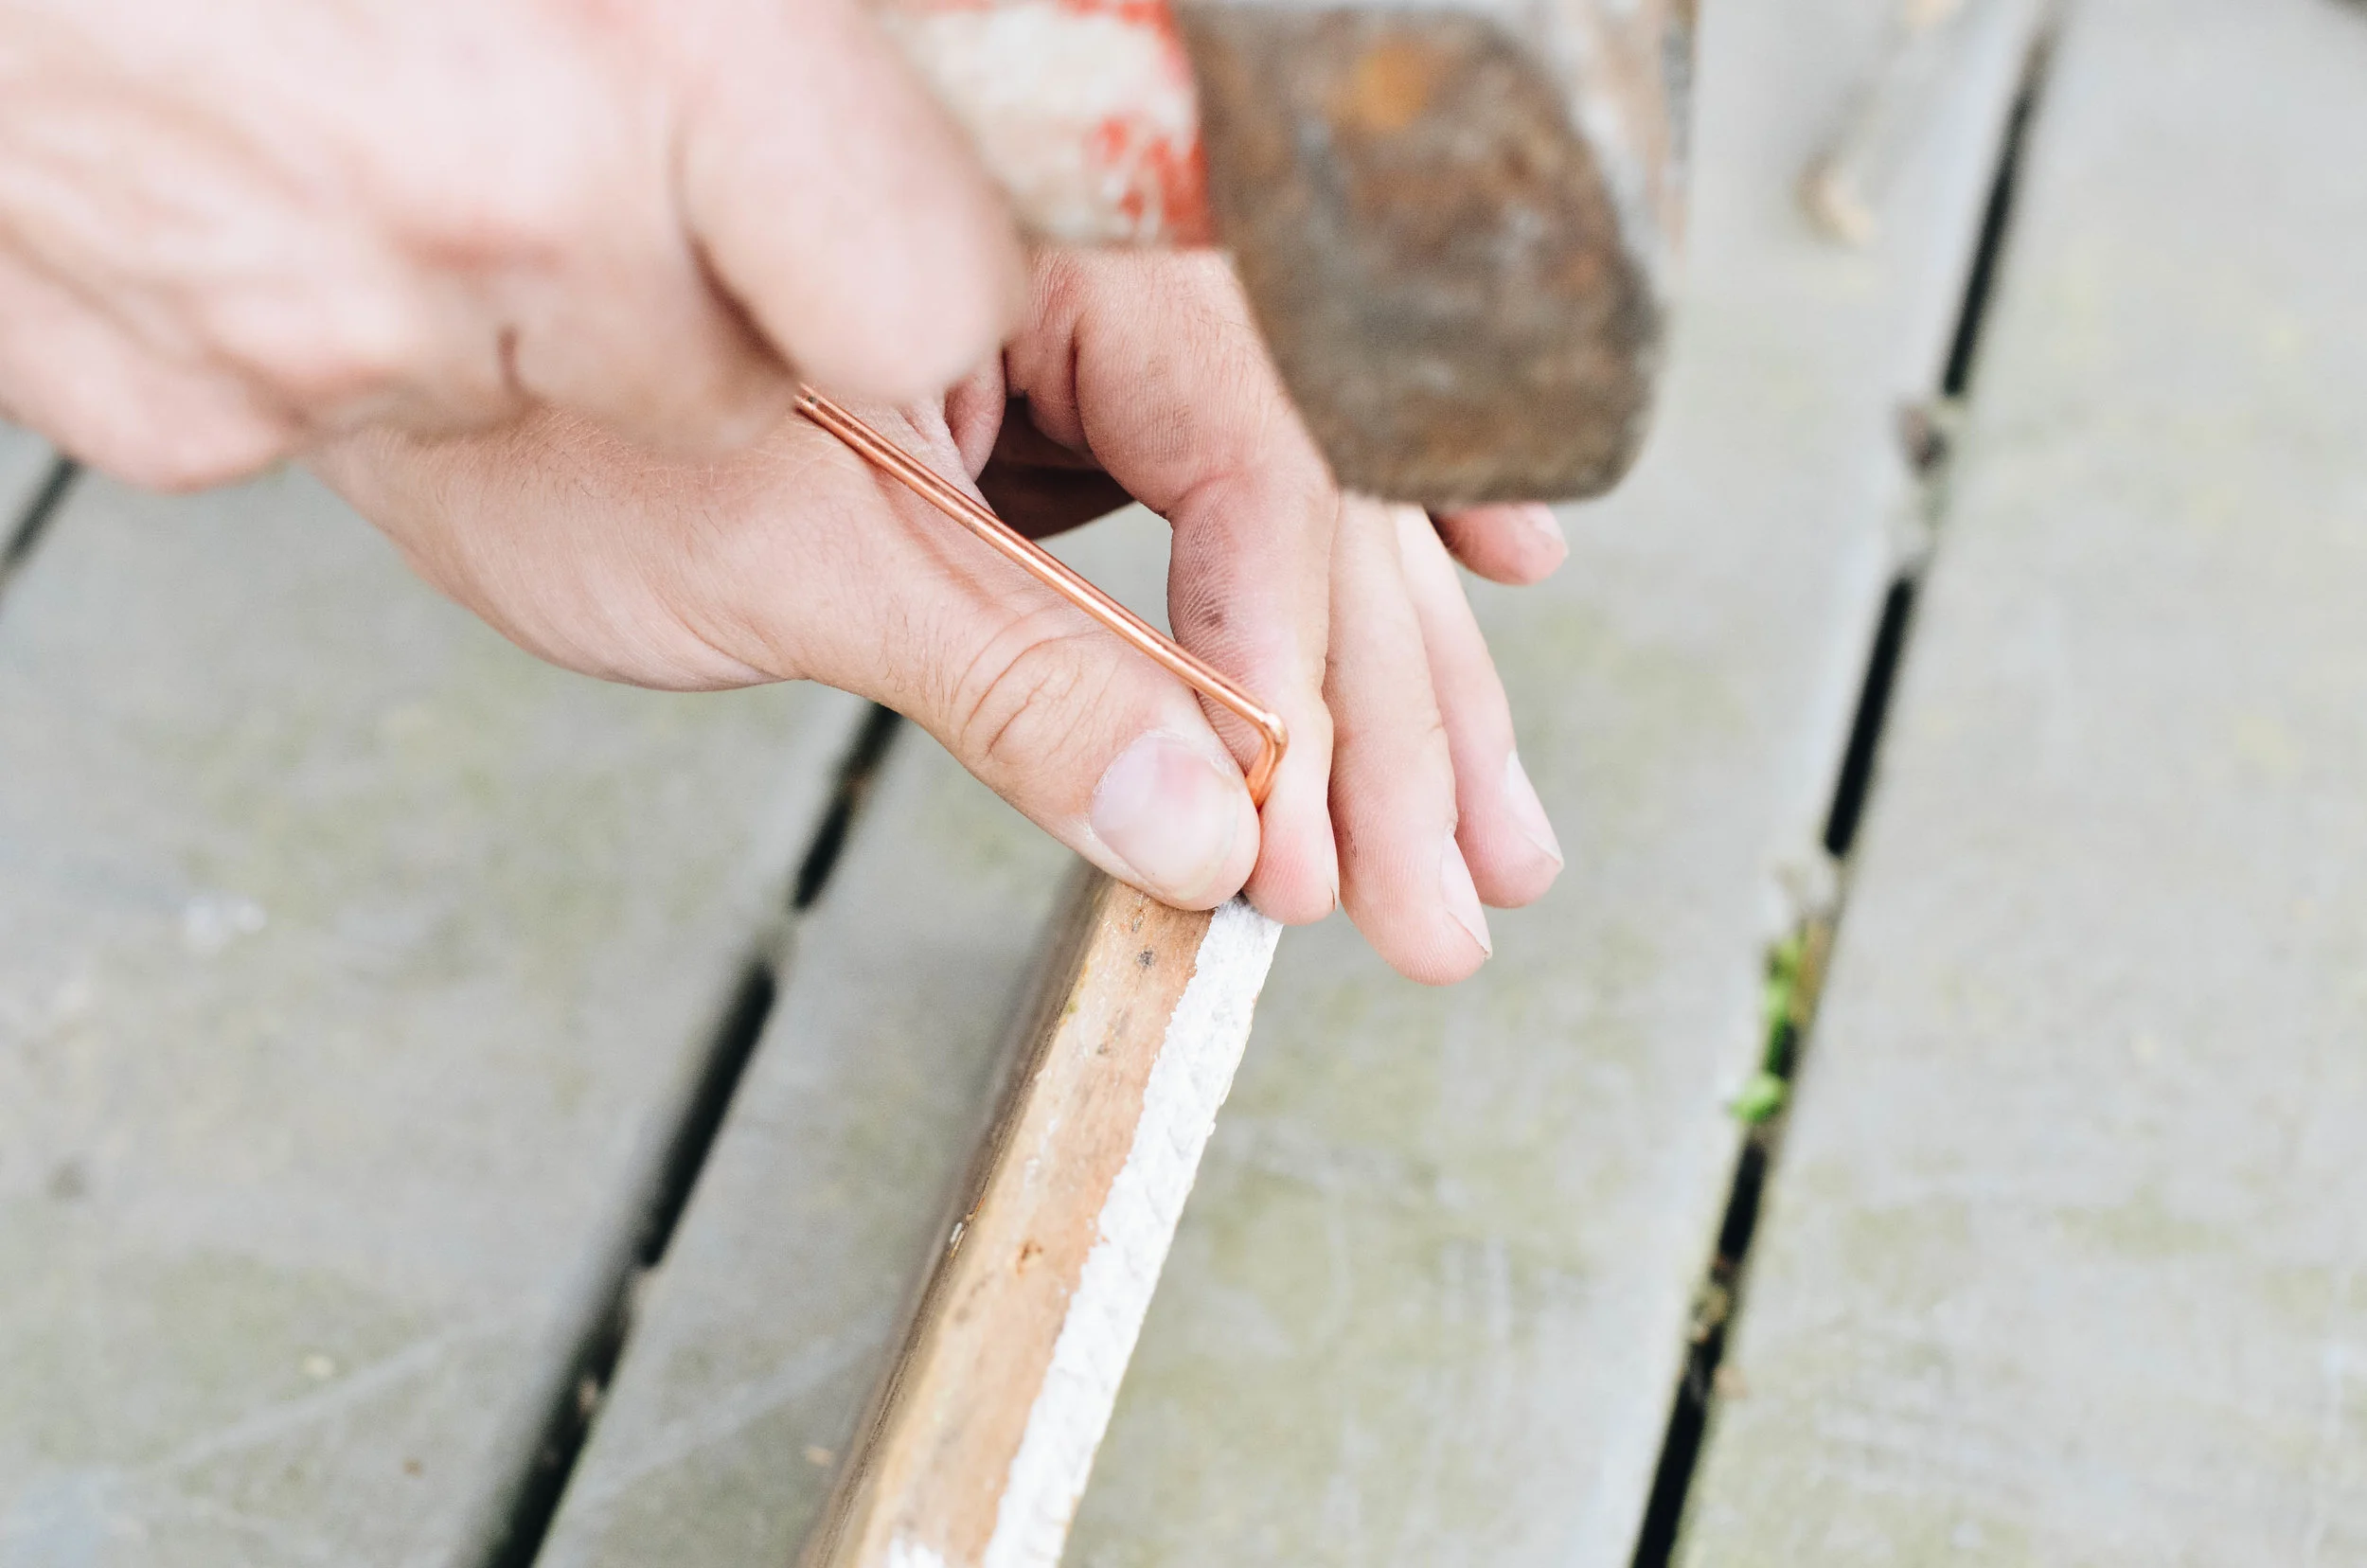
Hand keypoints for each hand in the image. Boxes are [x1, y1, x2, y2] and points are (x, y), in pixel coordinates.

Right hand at [0, 0, 1019, 488]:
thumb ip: (795, 8)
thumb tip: (972, 50)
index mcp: (645, 57)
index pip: (928, 300)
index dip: (923, 259)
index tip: (900, 215)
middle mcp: (500, 218)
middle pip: (741, 374)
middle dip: (715, 279)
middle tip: (614, 129)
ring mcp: (328, 340)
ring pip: (556, 389)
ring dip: (535, 292)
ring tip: (423, 119)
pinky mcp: (194, 417)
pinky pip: (369, 405)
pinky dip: (363, 317)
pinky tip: (295, 180)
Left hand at [314, 251, 1568, 983]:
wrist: (435, 346)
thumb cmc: (561, 414)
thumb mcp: (810, 555)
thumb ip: (1023, 685)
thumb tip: (1200, 829)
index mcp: (1062, 244)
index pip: (1258, 469)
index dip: (1292, 676)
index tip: (1299, 843)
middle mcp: (1110, 278)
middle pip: (1316, 512)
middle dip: (1387, 725)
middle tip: (1447, 908)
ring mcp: (1096, 348)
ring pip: (1298, 529)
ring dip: (1392, 701)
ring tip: (1479, 854)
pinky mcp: (1061, 419)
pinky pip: (1226, 523)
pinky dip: (1315, 615)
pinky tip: (1470, 619)